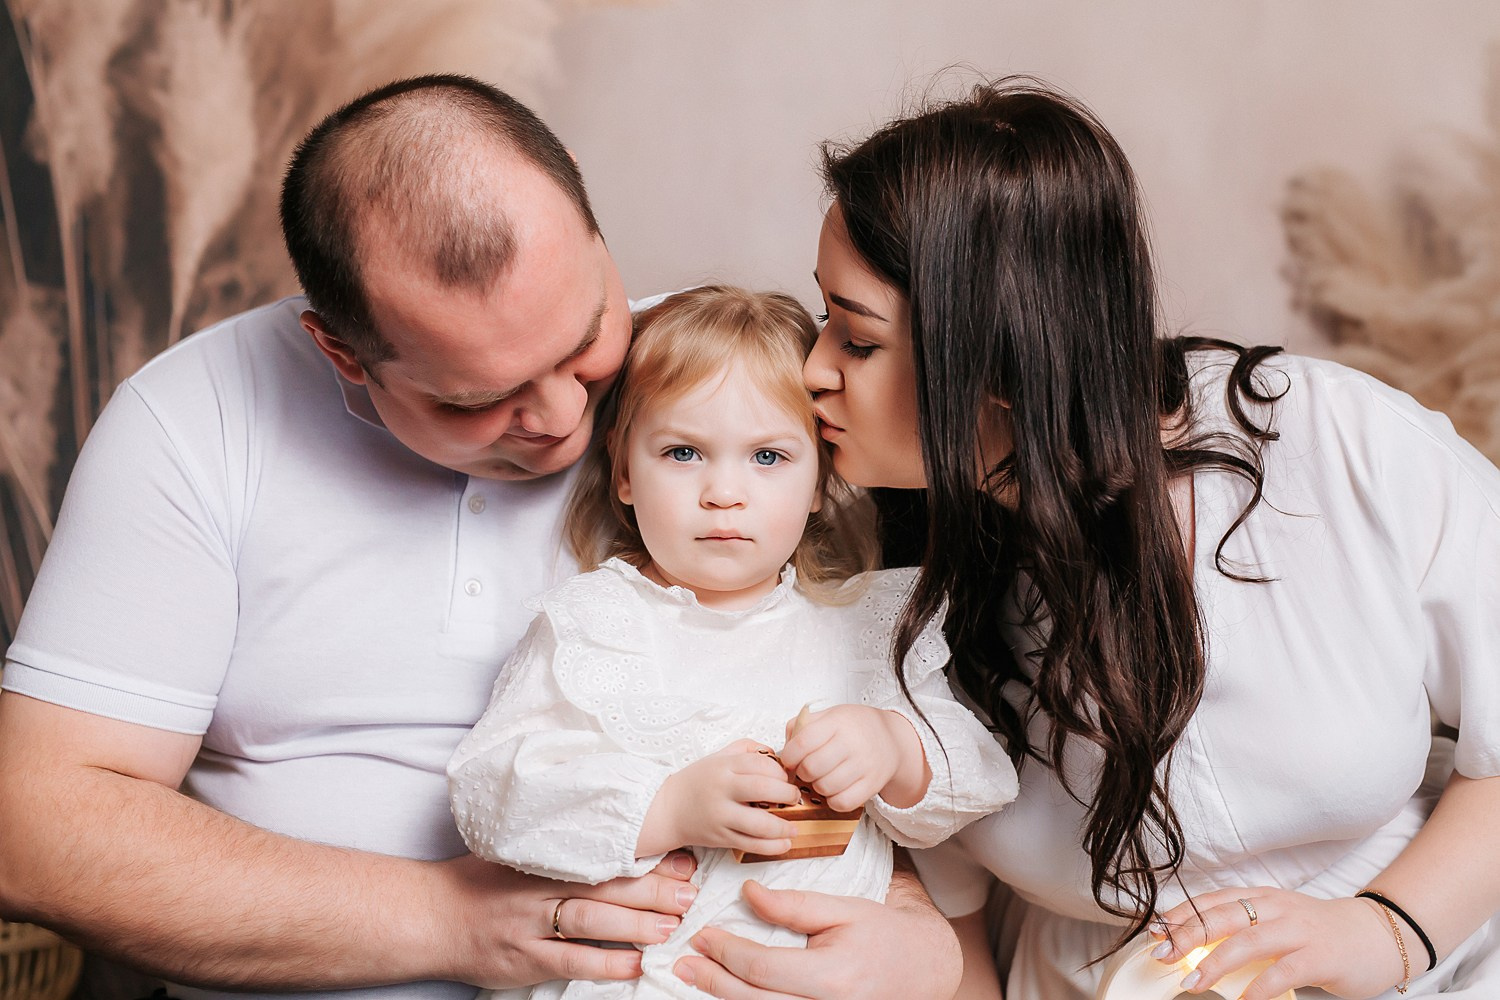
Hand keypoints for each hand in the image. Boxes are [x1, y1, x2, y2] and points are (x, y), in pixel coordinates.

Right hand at [435, 850, 697, 988]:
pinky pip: (570, 960)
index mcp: (544, 856)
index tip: (683, 857)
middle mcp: (539, 886)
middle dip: (652, 889)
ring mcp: (530, 922)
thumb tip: (623, 844)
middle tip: (689, 893)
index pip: (604, 852)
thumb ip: (565, 851)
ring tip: (671, 928)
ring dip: (636, 925)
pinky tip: (633, 965)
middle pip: (604, 884)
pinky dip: (605, 963)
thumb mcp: (520, 855)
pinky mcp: (523, 957)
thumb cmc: (480, 882)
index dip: (646, 856)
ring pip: (591, 920)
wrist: (429, 916)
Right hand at [639, 740, 799, 856]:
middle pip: (764, 790)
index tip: (786, 778)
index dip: (780, 772)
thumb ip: (748, 749)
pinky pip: (751, 844)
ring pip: (760, 824)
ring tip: (795, 826)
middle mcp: (722, 789)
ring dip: (784, 826)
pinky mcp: (721, 837)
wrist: (669, 809)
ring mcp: (721, 815)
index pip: (760, 764)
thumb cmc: (699, 781)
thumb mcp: (720, 756)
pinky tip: (785, 843)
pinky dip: (772, 847)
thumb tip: (777, 753)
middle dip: (787, 795)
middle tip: (795, 798)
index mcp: (723, 766)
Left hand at [673, 878, 961, 999]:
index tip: (703, 934)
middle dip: (712, 980)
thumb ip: (793, 905)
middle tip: (682, 961)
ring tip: (695, 978)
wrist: (923, 970)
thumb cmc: (883, 934)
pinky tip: (728, 993)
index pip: (762, 968)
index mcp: (831, 976)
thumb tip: (746, 893)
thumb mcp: (842, 908)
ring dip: (723, 999)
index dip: (726, 951)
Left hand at [779, 706, 927, 810]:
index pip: (803, 743)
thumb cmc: (853, 728)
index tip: (790, 760)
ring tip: (822, 777)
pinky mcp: (873, 784)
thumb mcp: (829, 715)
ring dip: (817, 787)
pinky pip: (843, 803)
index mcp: (837, 722)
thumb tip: (785, 750)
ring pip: (825, 787)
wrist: (891, 739)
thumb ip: (801, 726)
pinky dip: (833, 800)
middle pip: (811, 768)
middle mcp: (852, 742)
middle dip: (802, 772)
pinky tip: (835, 789)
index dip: (789, 756)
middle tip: (807, 769)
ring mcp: (864, 765)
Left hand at [1153, 886, 1408, 998]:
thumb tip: (1194, 953)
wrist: (1377, 935)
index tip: (1154, 931)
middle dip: (1187, 934)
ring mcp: (1299, 930)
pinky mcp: (1321, 956)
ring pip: (1248, 941)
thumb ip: (1243, 931)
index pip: (1212, 900)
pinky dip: (1260, 986)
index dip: (1181, 914)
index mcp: (1261, 897)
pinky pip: (1284, 970)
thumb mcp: (1276, 923)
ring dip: (1215, 963)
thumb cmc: (1318, 934)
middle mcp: (1275, 908)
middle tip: (1162, 954)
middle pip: (1222, 916)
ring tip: (1192, 982)